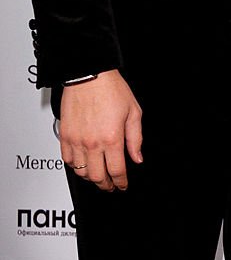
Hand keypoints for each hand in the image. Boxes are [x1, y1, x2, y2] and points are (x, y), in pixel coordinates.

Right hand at [59, 69, 142, 191]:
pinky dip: (75, 166)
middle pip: (97, 177)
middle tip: (110, 184)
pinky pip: (67, 160)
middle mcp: (92, 142)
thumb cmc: (111, 89)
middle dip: (106, 185)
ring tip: (98, 175)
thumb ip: (135, 138)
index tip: (122, 185)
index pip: (117, 171)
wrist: (89, 74)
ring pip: (81, 172)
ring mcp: (76, 140)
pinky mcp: (64, 135)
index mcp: (112, 138)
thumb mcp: (133, 112)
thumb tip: (136, 157)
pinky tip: (82, 164)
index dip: (121, 182)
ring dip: (90, 177)